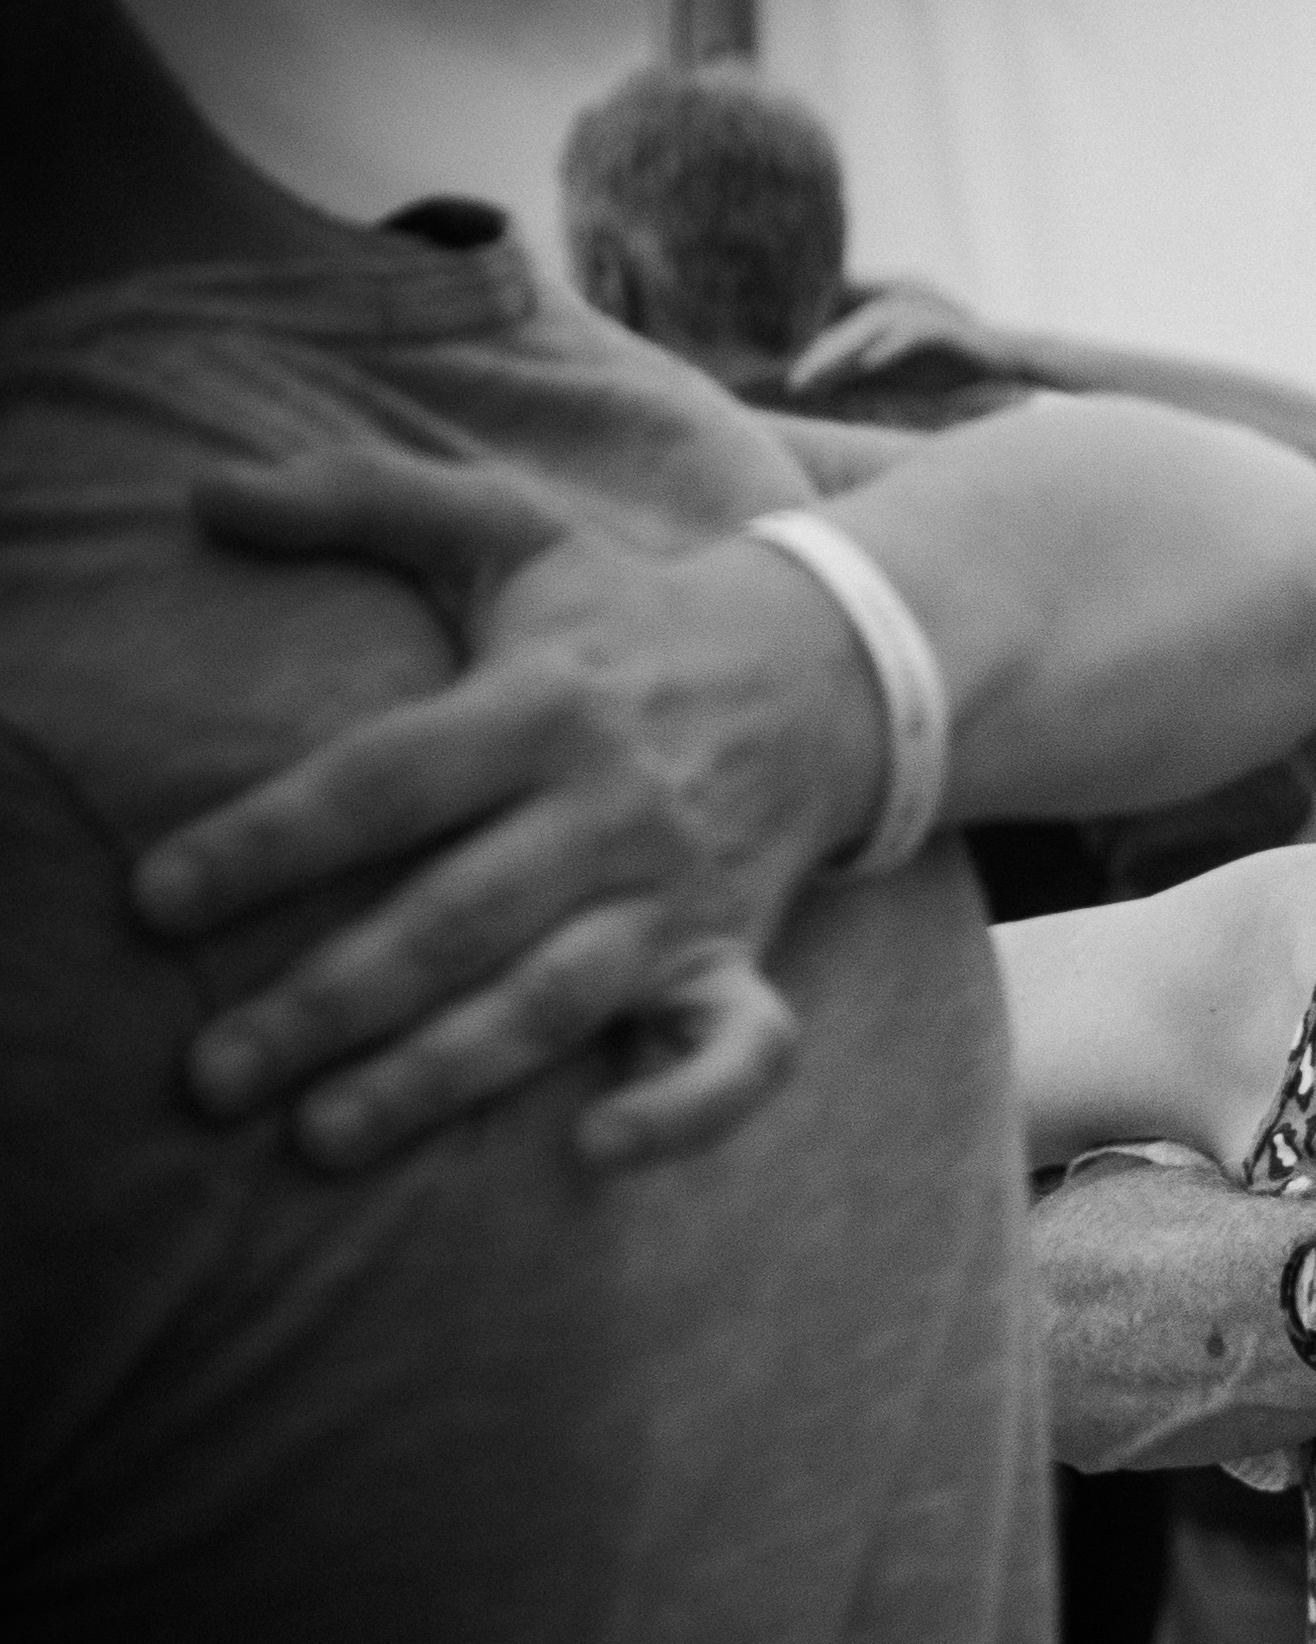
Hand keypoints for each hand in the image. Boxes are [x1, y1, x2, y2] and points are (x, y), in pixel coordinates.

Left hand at [132, 454, 876, 1169]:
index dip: (271, 841)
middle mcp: (612, 809)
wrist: (831, 670)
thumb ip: (363, 498)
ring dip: (442, 1075)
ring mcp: (680, 895)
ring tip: (324, 1137)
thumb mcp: (512, 530)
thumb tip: (205, 492)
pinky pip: (734, 1051)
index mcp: (545, 703)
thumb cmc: (627, 615)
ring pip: (556, 1000)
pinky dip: (681, 1108)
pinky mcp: (737, 958)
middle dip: (331, 1001)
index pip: (387, 778)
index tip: (157, 900)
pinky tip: (596, 1150)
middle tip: (212, 1074)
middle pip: (458, 917)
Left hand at [784, 283, 1006, 401]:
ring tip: (815, 377)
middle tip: (792, 381)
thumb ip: (862, 372)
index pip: (840, 322)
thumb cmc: (952, 368)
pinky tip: (865, 366)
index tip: (788, 376)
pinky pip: (908, 335)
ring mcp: (922, 308)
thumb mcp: (898, 374)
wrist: (1008, 363)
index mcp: (887, 304)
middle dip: (818, 352)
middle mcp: (900, 298)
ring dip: (840, 352)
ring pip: (869, 325)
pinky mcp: (943, 325)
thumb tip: (820, 383)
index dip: (813, 346)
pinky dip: (887, 349)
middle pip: (847, 322)